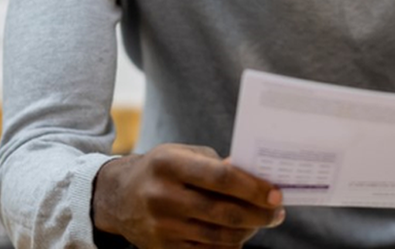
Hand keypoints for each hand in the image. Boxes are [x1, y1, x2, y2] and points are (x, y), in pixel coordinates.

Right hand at [92, 143, 284, 248]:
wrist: (116, 197)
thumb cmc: (161, 170)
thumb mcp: (183, 155)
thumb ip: (217, 165)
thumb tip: (255, 179)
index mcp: (169, 165)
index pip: (222, 178)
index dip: (253, 188)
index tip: (276, 194)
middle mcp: (162, 197)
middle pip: (224, 212)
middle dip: (259, 215)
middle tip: (278, 213)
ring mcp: (161, 226)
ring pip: (219, 236)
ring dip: (248, 231)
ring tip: (262, 222)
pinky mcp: (162, 248)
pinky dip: (229, 244)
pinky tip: (240, 234)